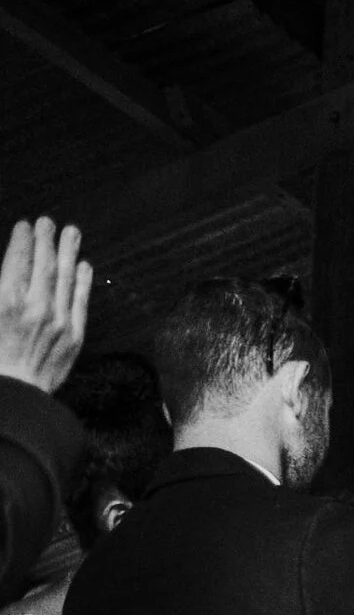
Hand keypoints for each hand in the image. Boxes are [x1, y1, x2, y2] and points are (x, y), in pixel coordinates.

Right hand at [0, 219, 90, 392]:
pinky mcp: (74, 336)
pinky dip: (83, 281)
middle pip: (44, 264)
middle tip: (48, 221)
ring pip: (66, 278)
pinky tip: (84, 265)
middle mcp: (35, 307)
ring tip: (71, 232)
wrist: (14, 392)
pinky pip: (81, 302)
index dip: (23, 240)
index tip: (25, 225)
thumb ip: (1, 289)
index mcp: (6, 300)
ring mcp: (58, 322)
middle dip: (46, 239)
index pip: (17, 260)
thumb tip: (10, 270)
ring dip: (68, 252)